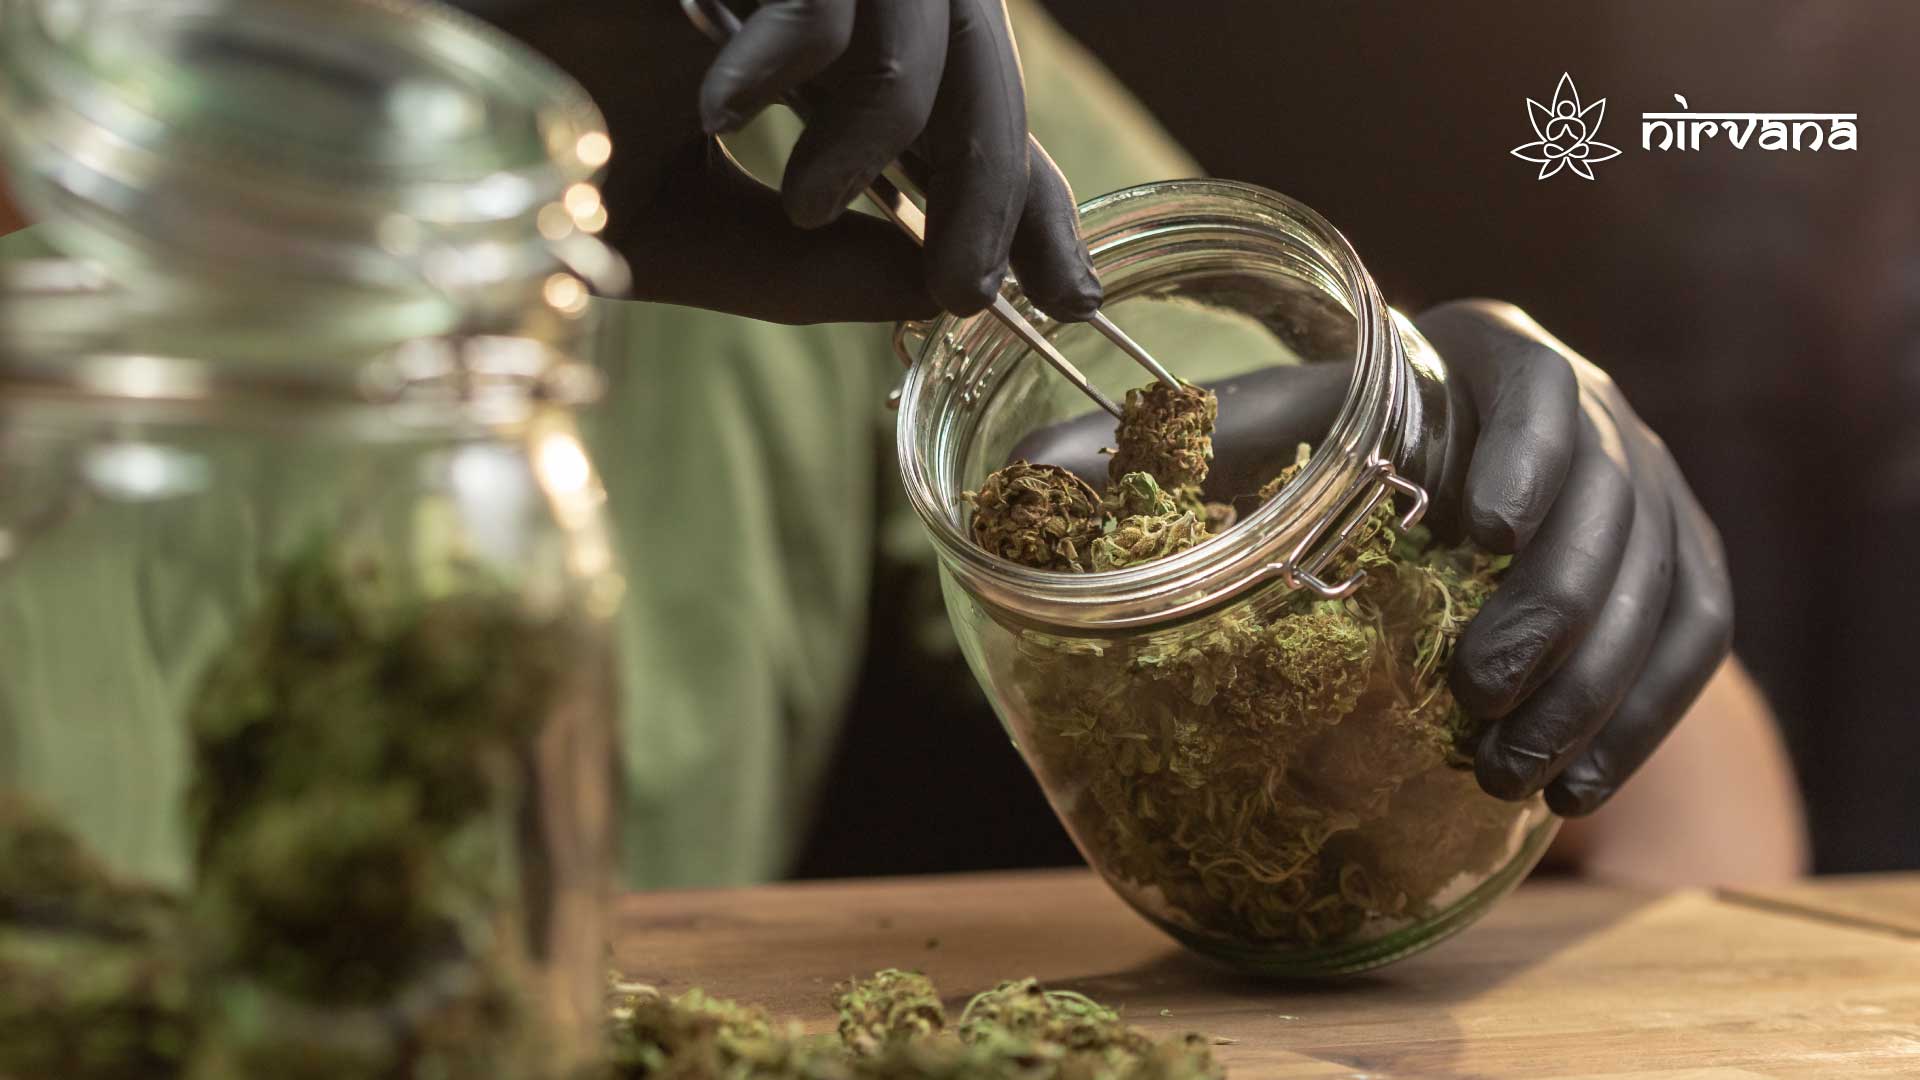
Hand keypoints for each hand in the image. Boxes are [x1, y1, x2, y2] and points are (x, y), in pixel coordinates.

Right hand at [477, 0, 1098, 324]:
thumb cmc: (550, 161)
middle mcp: (832, 16)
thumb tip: (942, 293)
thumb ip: (824, 275)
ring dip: (887, 134)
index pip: (966, 137)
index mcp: (833, 84)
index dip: (1023, 207)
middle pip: (980, 79)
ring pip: (926, 29)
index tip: (1068, 298)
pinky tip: (722, 108)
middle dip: (994, 191)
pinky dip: (790, 56)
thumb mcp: (711, 247)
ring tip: (805, 206)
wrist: (425, 107)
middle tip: (966, 290)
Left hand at [1007, 301, 1733, 815]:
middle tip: (1474, 692)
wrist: (1452, 495)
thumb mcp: (1258, 438)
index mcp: (1489, 357)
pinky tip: (1574, 786)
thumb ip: (1161, 452)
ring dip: (1596, 685)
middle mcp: (1596, 412)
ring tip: (1512, 772)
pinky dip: (1647, 715)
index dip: (1525, 450)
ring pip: (1664, 583)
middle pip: (1611, 500)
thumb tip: (1015, 481)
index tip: (1481, 526)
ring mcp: (1654, 490)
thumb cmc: (1334, 455)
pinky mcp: (1684, 565)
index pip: (1539, 384)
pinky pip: (1699, 637)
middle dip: (1552, 606)